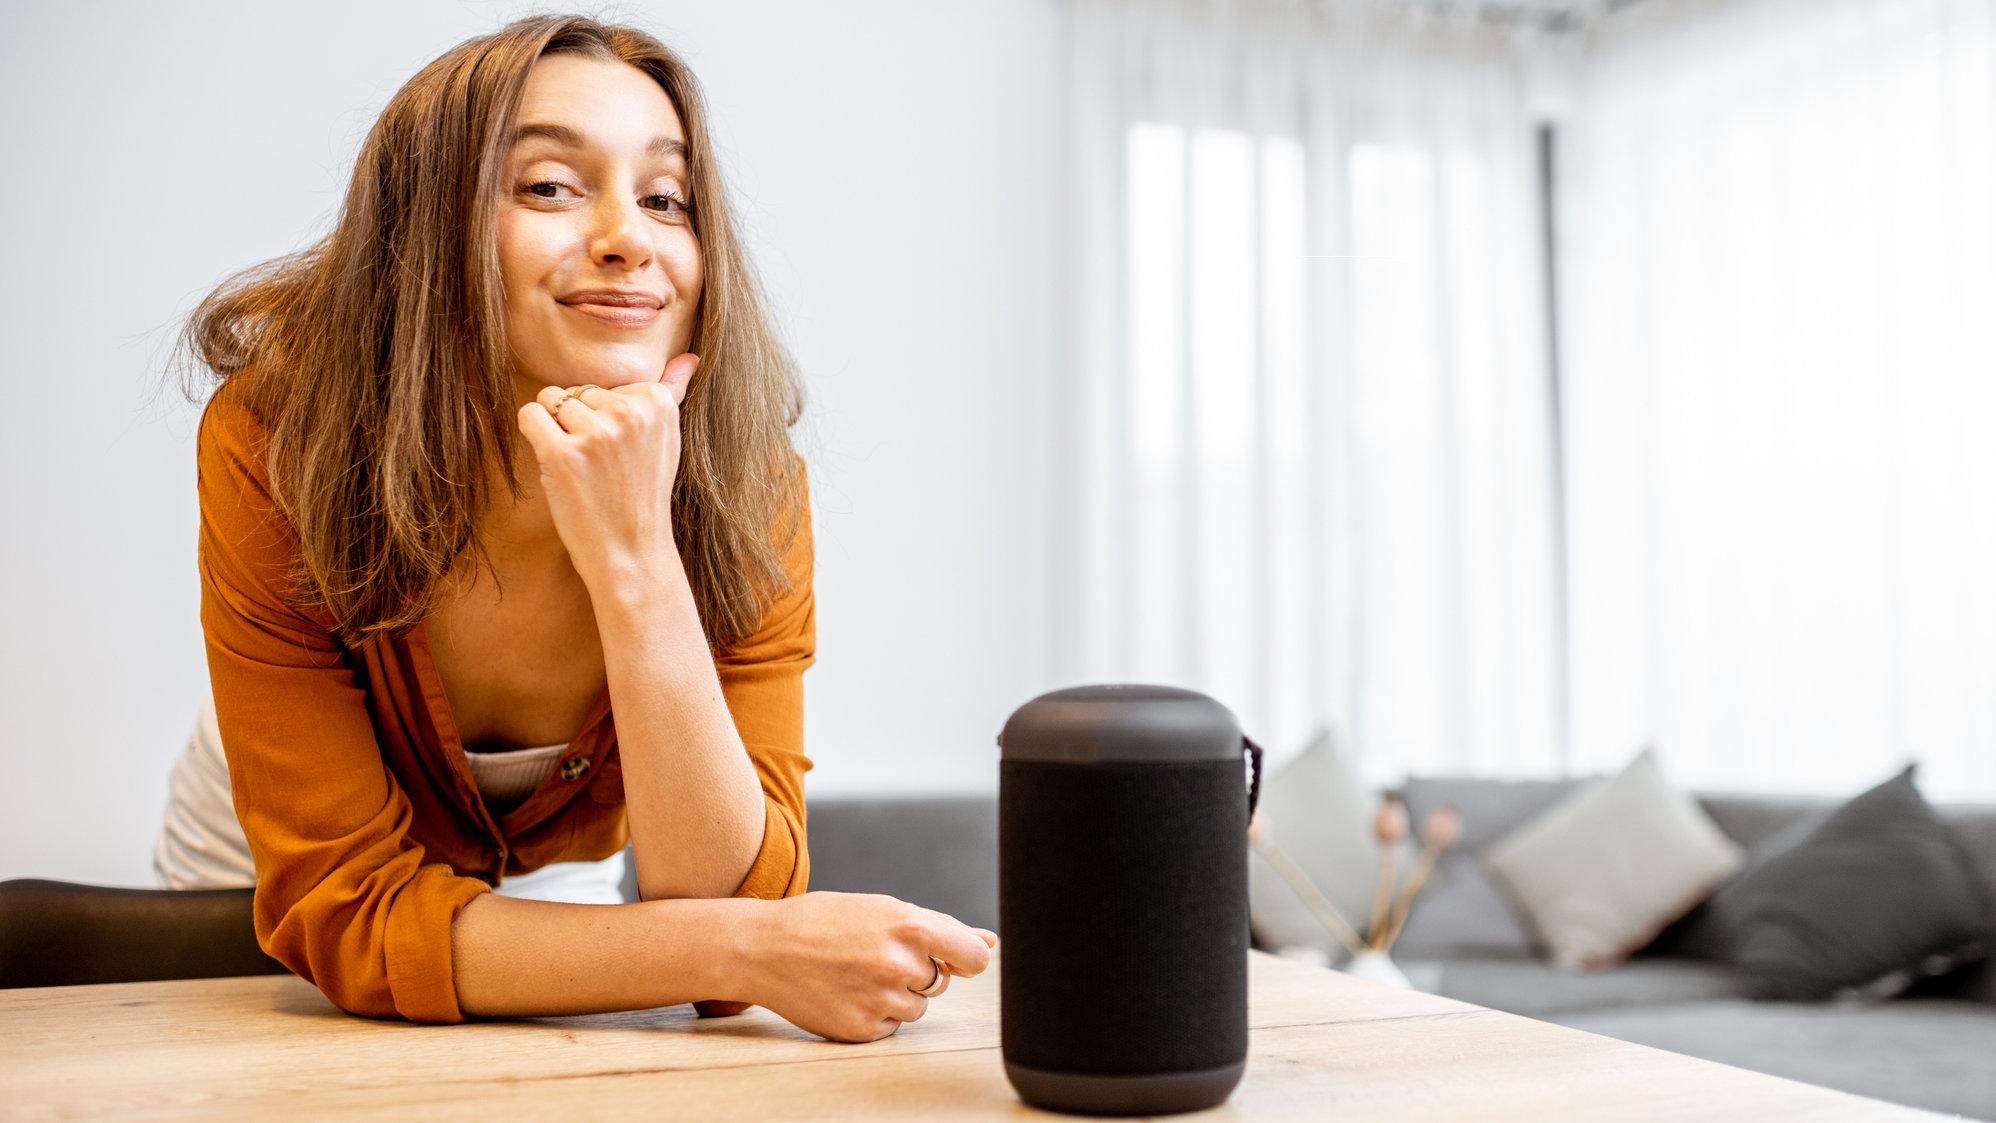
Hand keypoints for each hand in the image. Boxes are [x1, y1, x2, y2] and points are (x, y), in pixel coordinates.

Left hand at [516, 353, 699, 589]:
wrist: (631, 550)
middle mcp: (629, 412)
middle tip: (604, 466)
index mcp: (657, 402)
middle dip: (581, 424)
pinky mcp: (563, 454)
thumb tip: (691, 357)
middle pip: (578, 391)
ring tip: (584, 468)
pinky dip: (534, 434)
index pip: (606, 386)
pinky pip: (529, 415)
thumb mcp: (666, 438)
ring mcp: (597, 434)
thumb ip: (673, 391)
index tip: (624, 453)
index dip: (606, 418)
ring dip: (558, 432)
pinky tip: (556, 462)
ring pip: (551, 400)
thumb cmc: (642, 493)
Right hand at [739, 892, 999, 1042]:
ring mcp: (881, 1001)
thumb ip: (941, 928)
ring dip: (896, 995)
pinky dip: (875, 1015)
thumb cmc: (826, 921)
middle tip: (874, 955)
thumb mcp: (883, 909)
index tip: (954, 959)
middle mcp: (899, 965)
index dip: (966, 959)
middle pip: (939, 981)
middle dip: (916, 971)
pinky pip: (891, 1028)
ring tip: (856, 973)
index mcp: (909, 927)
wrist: (765, 948)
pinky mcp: (863, 1030)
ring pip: (916, 1007)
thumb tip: (990, 943)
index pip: (972, 957)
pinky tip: (846, 993)